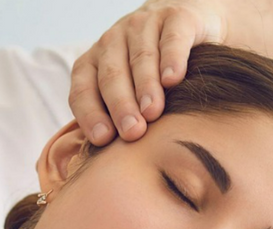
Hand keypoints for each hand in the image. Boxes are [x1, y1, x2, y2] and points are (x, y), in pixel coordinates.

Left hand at [70, 1, 226, 145]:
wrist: (189, 25)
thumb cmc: (154, 74)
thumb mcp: (130, 93)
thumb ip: (116, 120)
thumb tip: (108, 168)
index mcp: (95, 61)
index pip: (83, 87)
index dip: (90, 112)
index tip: (102, 139)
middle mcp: (114, 40)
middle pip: (111, 74)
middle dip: (120, 104)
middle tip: (131, 132)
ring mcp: (143, 24)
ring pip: (140, 56)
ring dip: (145, 86)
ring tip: (153, 113)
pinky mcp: (176, 16)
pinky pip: (171, 38)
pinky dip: (171, 59)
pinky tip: (173, 80)